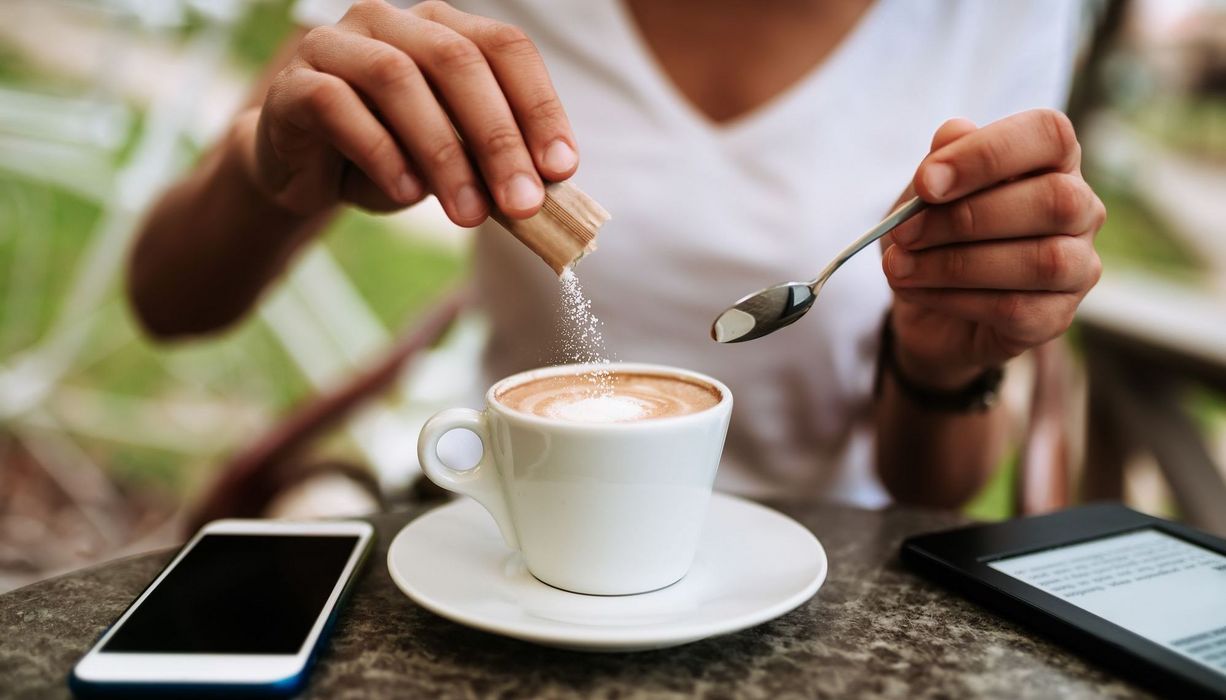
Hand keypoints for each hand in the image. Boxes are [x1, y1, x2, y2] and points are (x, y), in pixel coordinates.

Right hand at [247, 0, 577, 222]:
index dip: (539, 106)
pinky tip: (407, 193)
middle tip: (523, 203)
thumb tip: (543, 193)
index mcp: (442, 27)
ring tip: (469, 214)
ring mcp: (336, 44)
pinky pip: (338, 105)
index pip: (505, 48)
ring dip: (443, 153)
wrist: (306, 173)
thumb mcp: (453, 161)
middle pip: (457, 61)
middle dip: (498, 138)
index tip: (563, 169)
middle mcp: (391, 21)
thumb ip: (491, 164)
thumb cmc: (392, 159)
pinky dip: (380, 151)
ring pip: (398, 79)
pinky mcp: (294, 83)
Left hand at [882, 109, 1104, 387]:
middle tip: (904, 232)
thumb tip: (954, 133)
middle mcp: (1079, 210)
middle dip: (966, 217)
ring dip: (955, 264)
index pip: (1047, 134)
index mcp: (1052, 161)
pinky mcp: (1055, 318)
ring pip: (1041, 260)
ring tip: (899, 266)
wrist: (927, 311)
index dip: (987, 153)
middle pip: (1054, 199)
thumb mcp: (924, 195)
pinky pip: (1015, 308)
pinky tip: (916, 291)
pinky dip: (954, 298)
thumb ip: (941, 162)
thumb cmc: (935, 237)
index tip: (927, 183)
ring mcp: (1076, 268)